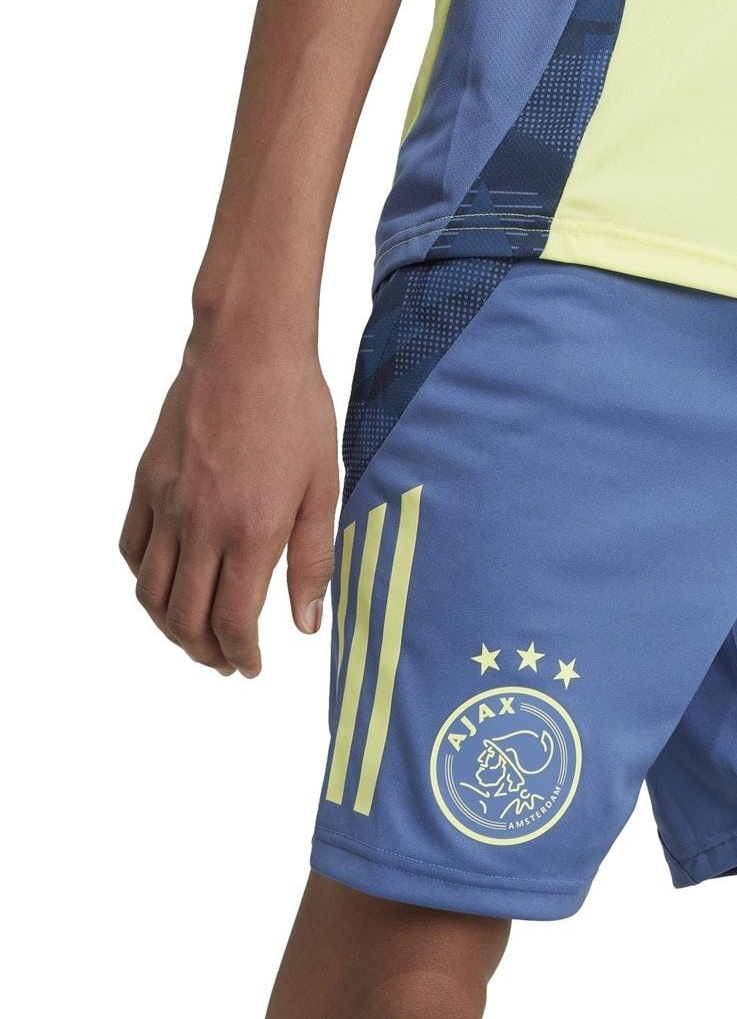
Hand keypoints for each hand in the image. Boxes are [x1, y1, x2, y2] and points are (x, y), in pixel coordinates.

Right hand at [119, 332, 338, 676]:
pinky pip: (132, 546)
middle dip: (205, 652)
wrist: (248, 350)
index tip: (252, 667)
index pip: (232, 621)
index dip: (241, 655)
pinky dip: (144, 578)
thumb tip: (307, 625)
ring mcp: (167, 504)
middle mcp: (200, 525)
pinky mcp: (147, 482)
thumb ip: (313, 562)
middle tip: (226, 664)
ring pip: (150, 590)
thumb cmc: (297, 416)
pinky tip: (168, 584)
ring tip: (195, 637)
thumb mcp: (323, 492)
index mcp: (250, 532)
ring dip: (169, 626)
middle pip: (184, 617)